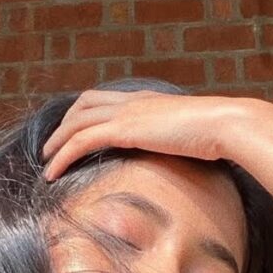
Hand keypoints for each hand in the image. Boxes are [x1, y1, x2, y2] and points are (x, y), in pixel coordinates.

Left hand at [40, 88, 255, 180]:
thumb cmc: (219, 135)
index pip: (105, 99)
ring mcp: (127, 113)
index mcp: (148, 100)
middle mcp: (133, 101)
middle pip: (84, 104)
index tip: (74, 131)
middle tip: (52, 147)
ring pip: (76, 121)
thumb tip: (183, 156)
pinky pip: (81, 141)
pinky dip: (62, 156)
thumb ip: (179, 141)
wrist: (226, 125)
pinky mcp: (125, 130)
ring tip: (46, 161)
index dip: (84, 113)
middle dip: (64, 124)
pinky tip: (52, 173)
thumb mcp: (193, 136)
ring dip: (56, 141)